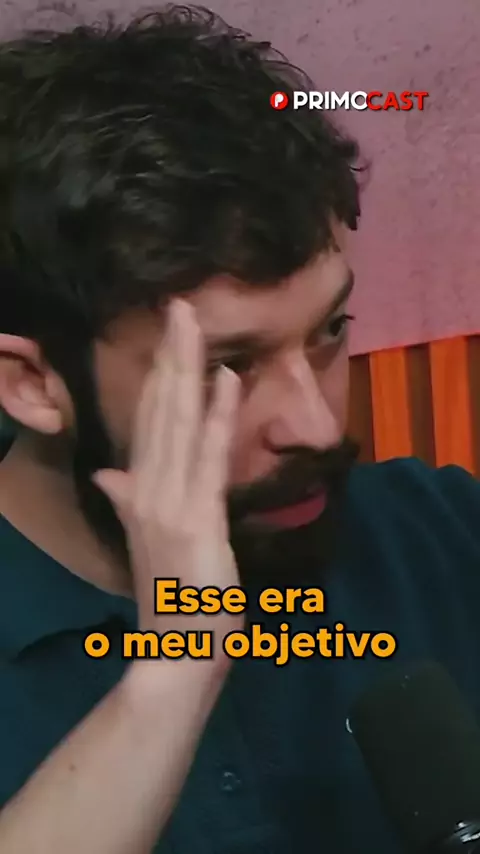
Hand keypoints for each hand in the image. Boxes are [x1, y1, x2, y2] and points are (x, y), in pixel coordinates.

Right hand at [93, 299, 241, 662]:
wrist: (174, 654)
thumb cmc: (171, 597)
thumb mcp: (146, 539)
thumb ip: (127, 499)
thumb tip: (110, 470)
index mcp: (139, 490)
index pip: (148, 420)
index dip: (158, 374)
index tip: (169, 334)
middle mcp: (147, 488)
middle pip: (159, 410)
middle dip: (169, 355)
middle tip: (179, 306)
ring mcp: (168, 502)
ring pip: (177, 423)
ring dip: (186, 370)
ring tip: (192, 324)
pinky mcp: (195, 520)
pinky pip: (208, 458)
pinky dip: (217, 417)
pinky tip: (225, 380)